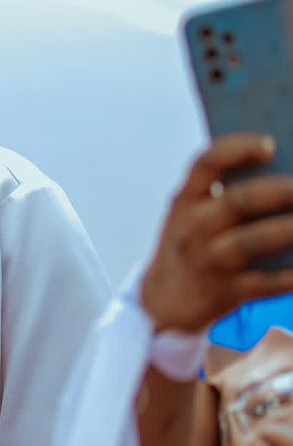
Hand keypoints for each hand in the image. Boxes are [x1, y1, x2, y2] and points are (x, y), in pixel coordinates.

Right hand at [141, 133, 292, 332]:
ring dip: (290, 230)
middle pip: (238, 201)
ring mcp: (208, 260)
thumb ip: (221, 192)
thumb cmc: (192, 243)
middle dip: (279, 191)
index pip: (206, 163)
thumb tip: (283, 178)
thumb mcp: (191, 213)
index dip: (237, 149)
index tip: (269, 144)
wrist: (165, 300)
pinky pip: (267, 283)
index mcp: (185, 200)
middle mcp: (193, 227)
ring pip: (254, 241)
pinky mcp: (225, 292)